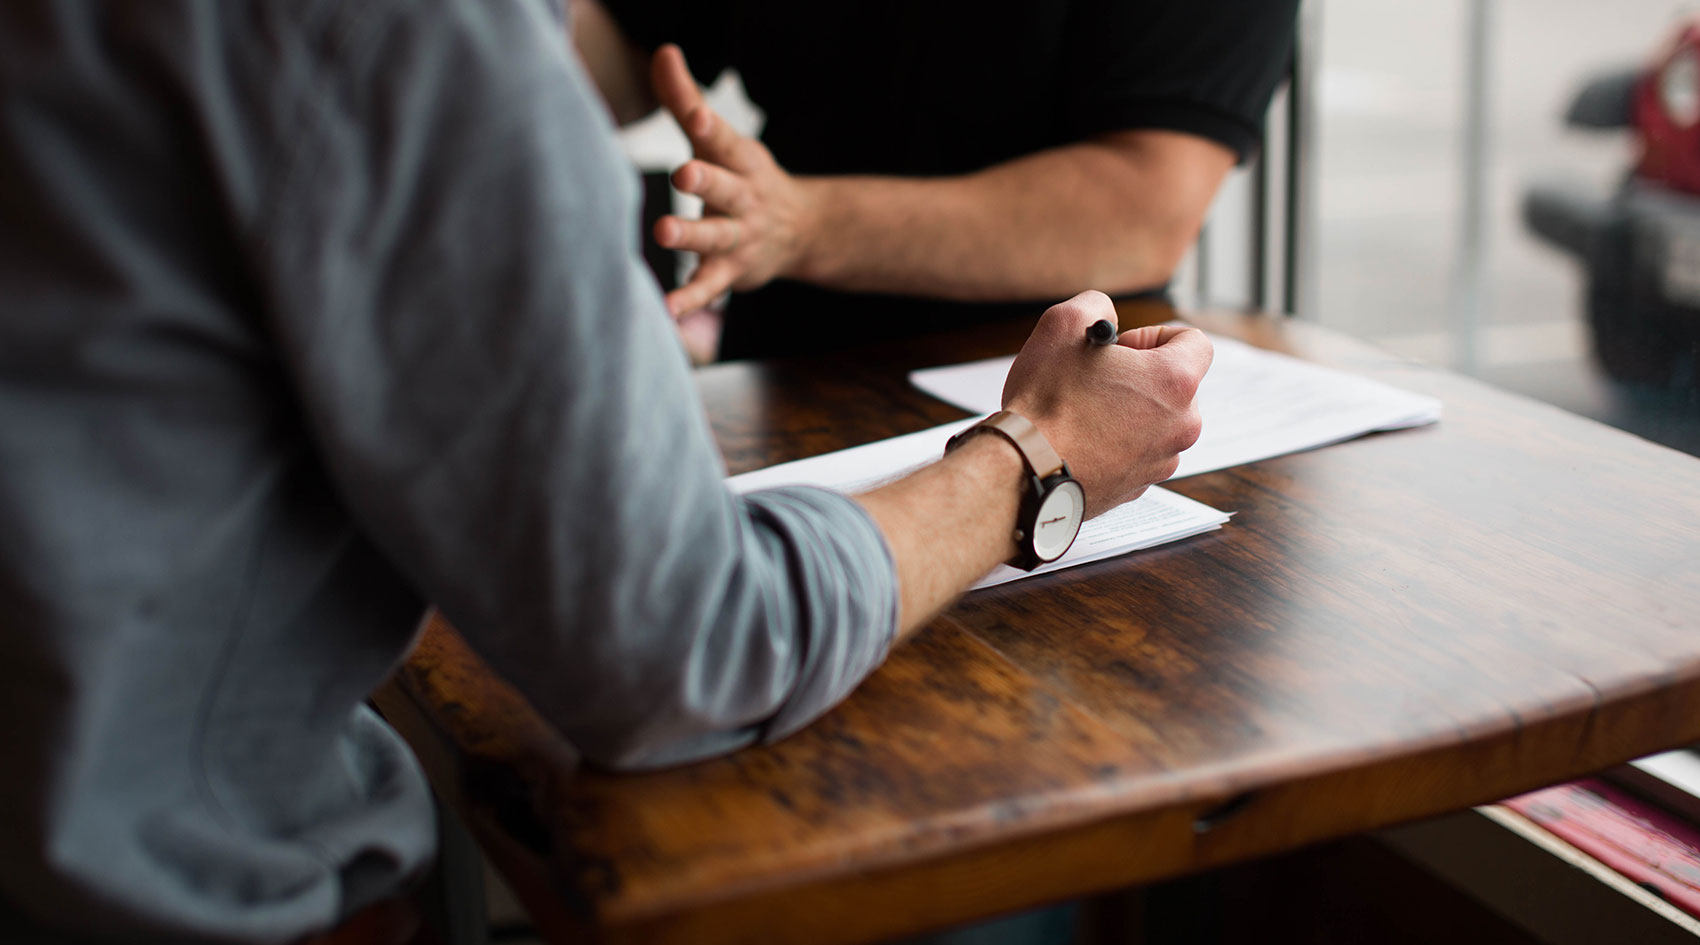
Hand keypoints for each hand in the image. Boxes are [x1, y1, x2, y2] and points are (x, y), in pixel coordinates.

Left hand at [650, 44, 815, 316]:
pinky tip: (667, 310)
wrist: (801, 231)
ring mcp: (739, 237)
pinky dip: (690, 299)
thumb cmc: (742, 177)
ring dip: (692, 235)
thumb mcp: (719, 139)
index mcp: (739, 161)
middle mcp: (743, 198)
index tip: (694, 115)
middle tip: (684, 172)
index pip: (724, 139)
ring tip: (665, 232)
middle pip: (724, 187)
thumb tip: (664, 52)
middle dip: (706, 180)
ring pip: (716, 237)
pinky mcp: (731, 271)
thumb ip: (685, 99)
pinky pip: (710, 287)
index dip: (709, 125)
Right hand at [1002, 291, 1210, 516]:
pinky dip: (1115, 443)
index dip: (1155, 336)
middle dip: (1140, 376)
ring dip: (1127, 411)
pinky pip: (1136, 453)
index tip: (1123, 348)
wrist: (1025, 470)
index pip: (1195, 342)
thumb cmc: (1046, 401)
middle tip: (1097, 379)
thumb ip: (1095, 306)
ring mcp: (1162, 460)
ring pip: (1155, 422)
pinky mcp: (1138, 486)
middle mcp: (1181, 425)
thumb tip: (1104, 316)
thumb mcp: (1063, 325)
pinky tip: (1079, 439)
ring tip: (1083, 411)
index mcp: (1174, 381)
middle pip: (1175, 386)